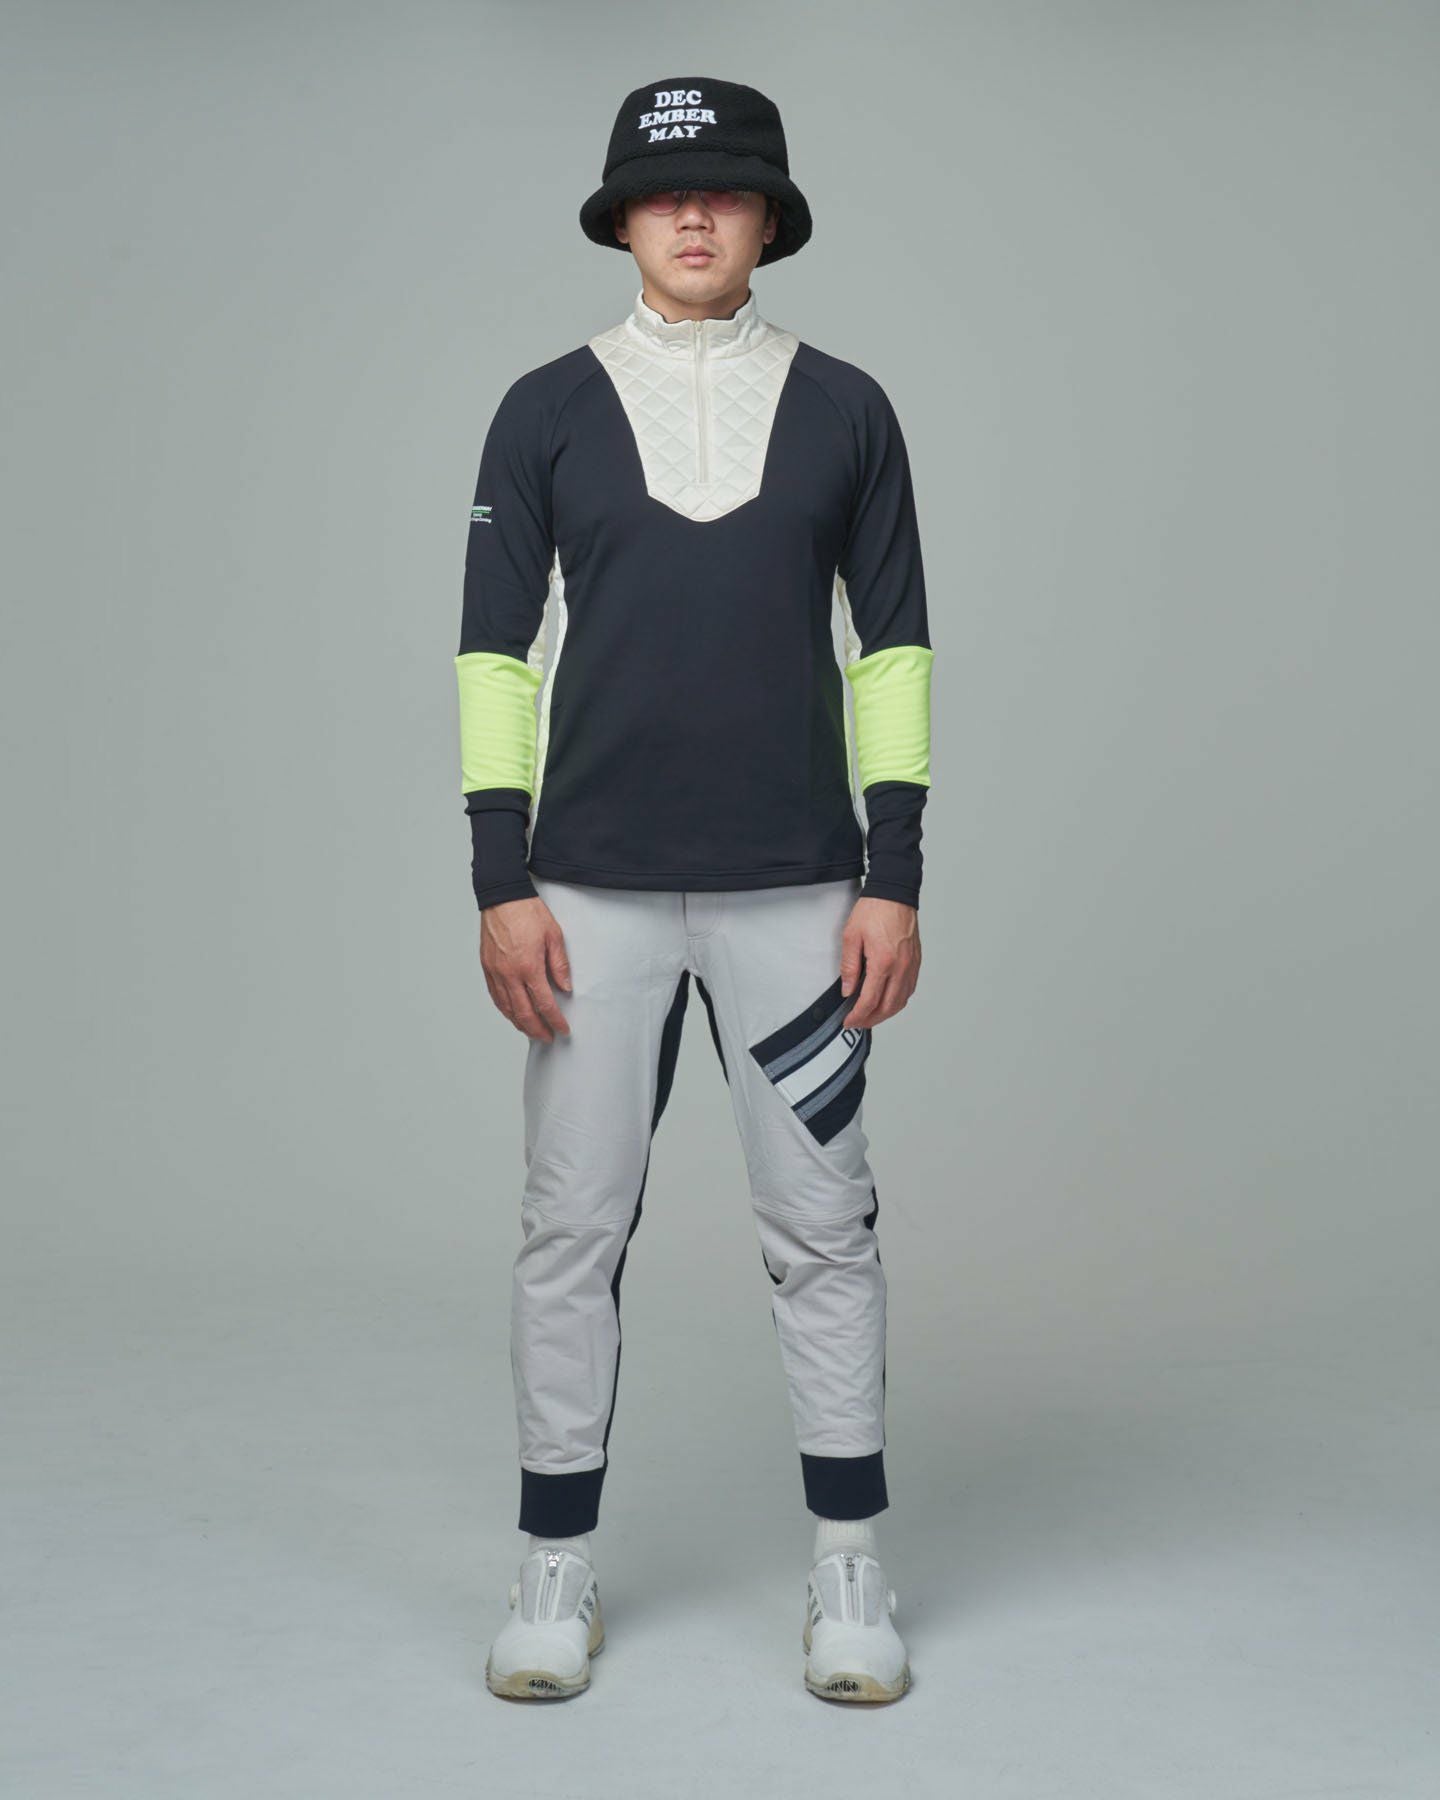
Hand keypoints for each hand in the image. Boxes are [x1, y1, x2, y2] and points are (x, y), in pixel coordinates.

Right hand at [479, 896, 572, 1041]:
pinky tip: (513, 1014)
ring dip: (520, 1023)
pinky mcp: (487, 967)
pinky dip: (505, 1009)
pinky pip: (495, 996)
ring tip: (532, 1030)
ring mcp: (495, 972)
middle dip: (537, 1029)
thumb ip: (560, 964)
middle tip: (548, 1037)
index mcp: (529, 966)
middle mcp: (509, 973)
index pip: (544, 1003)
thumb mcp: (554, 935)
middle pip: (523, 1013)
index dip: (555, 1021)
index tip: (562, 1029)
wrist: (502, 897)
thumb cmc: (528, 912)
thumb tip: (565, 987)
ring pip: (507, 1008)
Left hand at [839, 896, 920, 1029]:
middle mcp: (901, 968)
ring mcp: (911, 966)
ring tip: (870, 1016)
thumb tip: (848, 990)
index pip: (870, 1000)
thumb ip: (849, 966)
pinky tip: (887, 1001)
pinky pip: (909, 989)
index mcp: (883, 962)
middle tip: (857, 1023)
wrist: (895, 894)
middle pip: (888, 1007)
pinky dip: (898, 1001)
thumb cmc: (873, 910)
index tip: (848, 1021)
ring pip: (901, 1001)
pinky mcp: (916, 962)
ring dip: (885, 1013)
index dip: (858, 1015)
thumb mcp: (851, 936)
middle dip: (871, 1019)